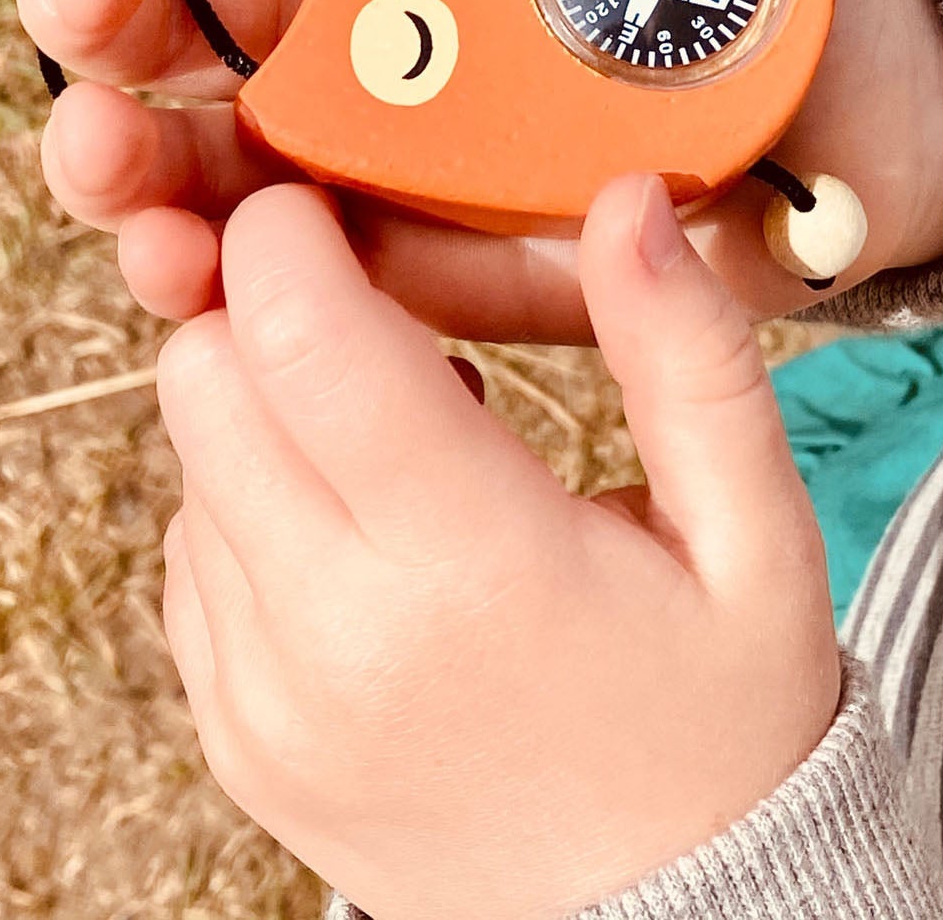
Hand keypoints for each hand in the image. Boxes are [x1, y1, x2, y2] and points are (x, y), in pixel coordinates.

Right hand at [17, 0, 942, 337]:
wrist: (867, 98)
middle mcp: (374, 41)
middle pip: (203, 30)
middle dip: (119, 9)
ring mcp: (404, 167)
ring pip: (232, 173)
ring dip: (142, 169)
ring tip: (105, 156)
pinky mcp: (455, 278)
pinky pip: (333, 291)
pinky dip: (250, 290)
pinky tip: (190, 270)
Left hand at [157, 175, 840, 918]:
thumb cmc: (724, 717)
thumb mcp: (753, 534)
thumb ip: (691, 358)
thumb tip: (628, 201)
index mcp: (472, 569)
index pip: (302, 341)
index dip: (292, 234)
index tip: (334, 201)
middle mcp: (334, 640)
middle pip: (207, 383)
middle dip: (271, 308)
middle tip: (381, 312)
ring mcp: (268, 704)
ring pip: (189, 464)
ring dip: (271, 409)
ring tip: (406, 439)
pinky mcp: (240, 740)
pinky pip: (193, 557)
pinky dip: (258, 503)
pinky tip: (374, 527)